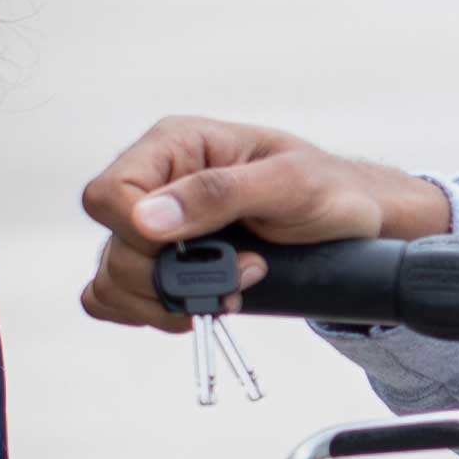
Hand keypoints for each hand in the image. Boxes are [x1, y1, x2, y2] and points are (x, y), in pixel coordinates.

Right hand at [75, 115, 453, 331]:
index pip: (109, 195)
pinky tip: (196, 305)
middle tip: (240, 272)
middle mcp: (155, 182)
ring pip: (112, 278)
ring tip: (230, 291)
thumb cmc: (326, 190)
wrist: (350, 221)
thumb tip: (147, 218)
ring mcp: (153, 225)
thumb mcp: (287, 184)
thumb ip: (218, 194)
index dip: (140, 235)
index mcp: (174, 146)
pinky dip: (150, 312)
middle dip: (173, 276)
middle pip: (112, 246)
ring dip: (168, 301)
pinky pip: (116, 296)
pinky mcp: (159, 261)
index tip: (199, 251)